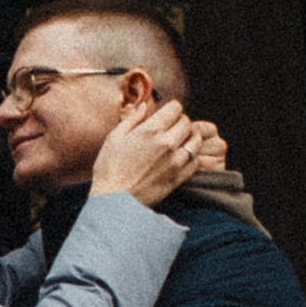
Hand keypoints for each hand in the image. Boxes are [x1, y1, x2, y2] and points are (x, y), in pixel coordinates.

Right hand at [90, 99, 226, 206]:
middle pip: (187, 123)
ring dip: (190, 137)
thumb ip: (132, 119)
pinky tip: (182, 157)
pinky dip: (192, 156)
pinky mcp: (178, 178)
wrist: (114, 200)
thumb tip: (144, 106)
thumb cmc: (109, 169)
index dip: (171, 108)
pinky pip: (195, 161)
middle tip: (172, 126)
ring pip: (196, 141)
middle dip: (180, 121)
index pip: (175, 109)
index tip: (166, 113)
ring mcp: (174, 162)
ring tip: (181, 140)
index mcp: (149, 131)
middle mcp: (166, 144)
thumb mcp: (114, 137)